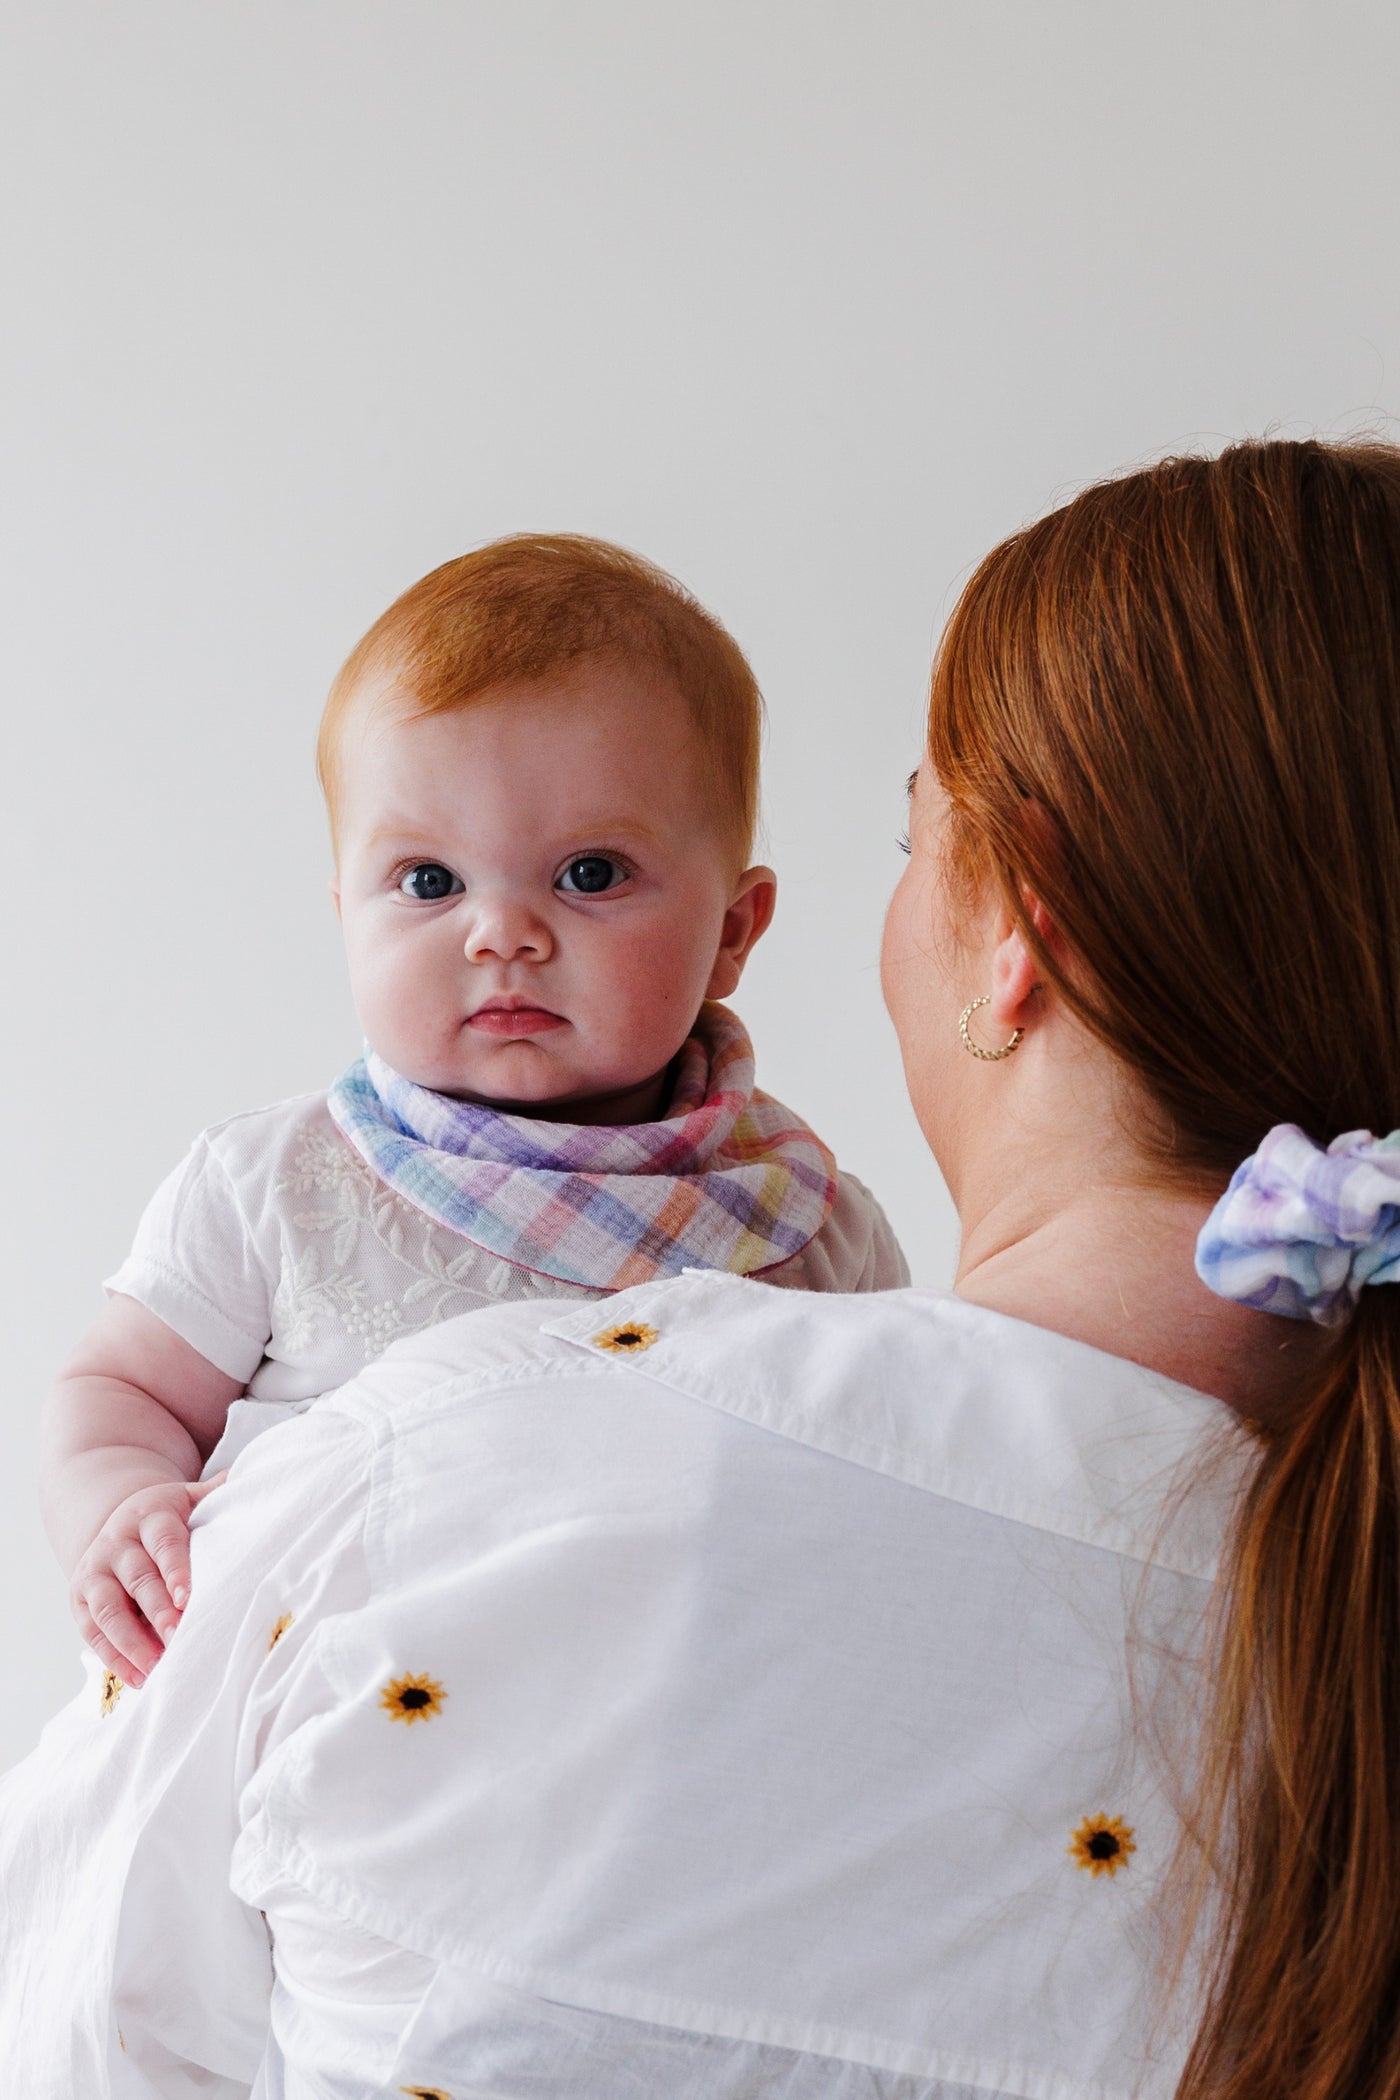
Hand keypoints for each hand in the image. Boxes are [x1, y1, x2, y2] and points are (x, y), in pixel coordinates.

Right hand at [70, 1475, 226, 1686]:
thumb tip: (252, 1480)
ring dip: (131, 1641)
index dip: (175, 1568)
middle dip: (157, 1610)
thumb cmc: (168, 1518)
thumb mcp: (190, 1499)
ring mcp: (95, 1570)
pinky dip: (114, 1657)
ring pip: (108, 1609)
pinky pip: (93, 1631)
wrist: (117, 1520)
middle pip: (137, 1578)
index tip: (188, 1597)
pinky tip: (138, 1679)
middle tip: (178, 1638)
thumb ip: (217, 1494)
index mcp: (150, 1514)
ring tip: (158, 1668)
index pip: (163, 1540)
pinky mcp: (80, 1599)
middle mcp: (117, 1541)